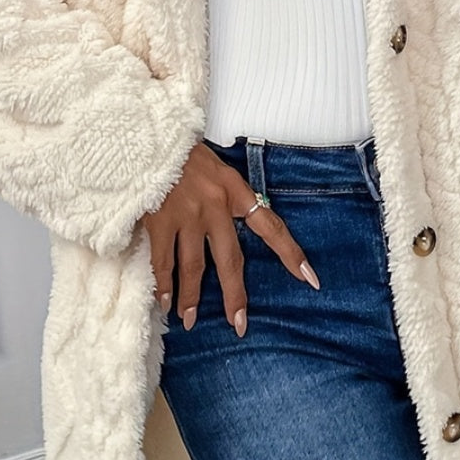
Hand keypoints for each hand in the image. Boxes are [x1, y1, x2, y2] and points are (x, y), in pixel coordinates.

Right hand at [143, 141, 319, 336]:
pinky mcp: (159, 219)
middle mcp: (215, 205)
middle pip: (229, 259)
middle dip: (234, 294)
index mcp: (235, 191)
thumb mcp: (218, 169)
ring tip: (189, 320)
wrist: (149, 137)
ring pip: (192, 266)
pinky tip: (164, 302)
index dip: (290, 253)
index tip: (310, 279)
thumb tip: (240, 225)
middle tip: (238, 323)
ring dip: (190, 297)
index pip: (271, 226)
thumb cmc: (184, 154)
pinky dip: (162, 283)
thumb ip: (229, 198)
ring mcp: (186, 214)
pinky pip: (162, 259)